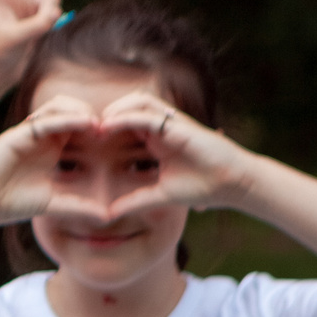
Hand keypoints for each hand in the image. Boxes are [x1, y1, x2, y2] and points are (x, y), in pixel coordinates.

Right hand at [0, 94, 101, 226]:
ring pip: (60, 106)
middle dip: (94, 114)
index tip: (120, 138)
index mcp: (53, 147)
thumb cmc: (12, 203)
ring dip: (82, 111)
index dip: (100, 128)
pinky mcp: (20, 133)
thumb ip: (78, 206)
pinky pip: (47, 119)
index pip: (80, 127)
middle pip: (73, 109)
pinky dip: (67, 118)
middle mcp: (43, 136)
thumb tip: (107, 216)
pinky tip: (86, 123)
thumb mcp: (54, 204)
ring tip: (99, 124)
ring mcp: (31, 132)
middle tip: (113, 127)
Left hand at [99, 93, 258, 217]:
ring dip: (114, 110)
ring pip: (137, 102)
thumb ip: (135, 200)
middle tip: (83, 129)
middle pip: (128, 107)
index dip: (104, 129)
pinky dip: (127, 117)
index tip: (83, 142)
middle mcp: (162, 127)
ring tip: (95, 126)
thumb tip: (108, 214)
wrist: (233, 184)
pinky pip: (148, 114)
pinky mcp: (180, 125)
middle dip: (105, 114)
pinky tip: (109, 126)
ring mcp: (171, 123)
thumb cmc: (202, 187)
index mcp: (155, 139)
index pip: (125, 124)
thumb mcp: (160, 195)